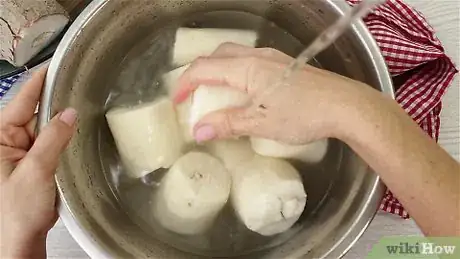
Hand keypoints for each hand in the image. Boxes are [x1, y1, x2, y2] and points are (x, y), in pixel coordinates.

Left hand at [0, 68, 76, 257]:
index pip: (21, 100)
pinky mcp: (34, 165)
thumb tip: (69, 113)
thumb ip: (54, 138)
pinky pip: (50, 145)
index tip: (55, 64)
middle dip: (56, 104)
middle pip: (36, 113)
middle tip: (80, 89)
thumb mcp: (36, 170)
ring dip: (62, 124)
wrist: (19, 241)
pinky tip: (76, 135)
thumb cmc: (16, 212)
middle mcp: (9, 142)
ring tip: (82, 111)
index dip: (39, 81)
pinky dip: (63, 140)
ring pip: (46, 129)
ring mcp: (22, 154)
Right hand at [175, 43, 372, 143]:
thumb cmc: (304, 114)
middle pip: (217, 56)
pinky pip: (249, 61)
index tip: (176, 102)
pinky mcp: (285, 65)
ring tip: (214, 93)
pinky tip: (242, 90)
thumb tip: (198, 131)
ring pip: (234, 56)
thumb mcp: (261, 123)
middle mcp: (257, 57)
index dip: (185, 84)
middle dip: (199, 74)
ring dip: (218, 71)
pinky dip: (235, 72)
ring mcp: (273, 58)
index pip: (204, 69)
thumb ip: (227, 124)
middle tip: (193, 96)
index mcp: (247, 68)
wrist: (346, 106)